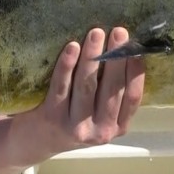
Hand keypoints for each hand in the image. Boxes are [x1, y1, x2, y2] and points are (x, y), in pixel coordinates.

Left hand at [21, 27, 144, 155]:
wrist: (36, 142)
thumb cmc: (74, 120)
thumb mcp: (100, 115)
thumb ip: (112, 94)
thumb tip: (125, 52)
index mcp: (118, 127)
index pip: (133, 97)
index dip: (135, 71)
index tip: (136, 47)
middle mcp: (101, 131)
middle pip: (112, 89)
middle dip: (116, 57)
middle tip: (119, 32)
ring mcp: (76, 127)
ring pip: (87, 86)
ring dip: (92, 56)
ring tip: (96, 33)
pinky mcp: (53, 118)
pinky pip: (61, 87)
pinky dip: (67, 65)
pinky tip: (72, 47)